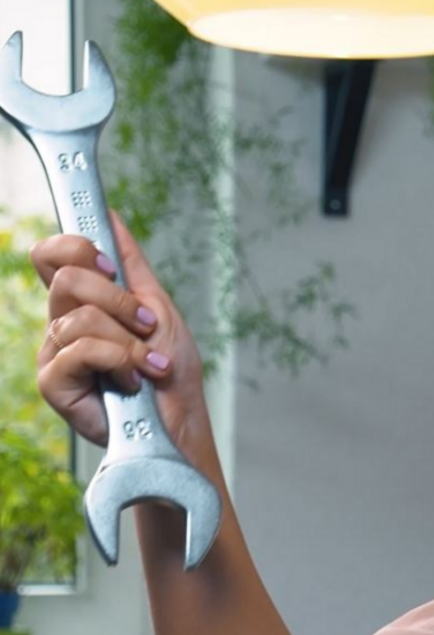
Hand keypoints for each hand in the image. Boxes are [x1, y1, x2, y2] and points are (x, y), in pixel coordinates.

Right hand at [32, 211, 214, 463]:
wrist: (179, 420)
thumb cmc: (170, 371)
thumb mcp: (158, 307)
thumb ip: (130, 264)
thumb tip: (109, 214)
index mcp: (82, 302)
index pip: (52, 255)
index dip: (74, 247)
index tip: (108, 264)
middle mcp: (62, 322)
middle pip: (68, 278)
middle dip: (120, 301)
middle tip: (146, 327)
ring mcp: (54, 352)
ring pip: (81, 316)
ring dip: (130, 341)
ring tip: (148, 366)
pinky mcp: (53, 382)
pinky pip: (80, 349)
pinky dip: (120, 362)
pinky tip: (132, 382)